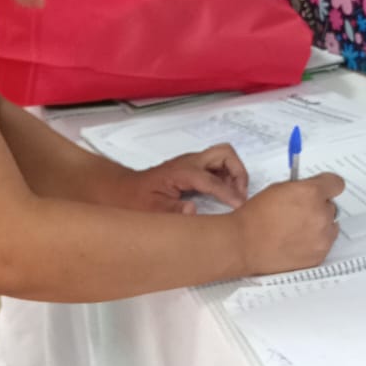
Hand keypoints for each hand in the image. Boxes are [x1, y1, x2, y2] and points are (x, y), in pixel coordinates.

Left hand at [119, 144, 249, 214]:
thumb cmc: (137, 200)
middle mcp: (189, 162)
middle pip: (225, 153)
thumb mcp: (152, 210)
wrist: (125, 190)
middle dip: (238, 172)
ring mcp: (192, 162)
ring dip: (234, 172)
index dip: (228, 193)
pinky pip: (217, 164)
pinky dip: (227, 175)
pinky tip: (224, 193)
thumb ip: (173, 211)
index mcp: (181, 172)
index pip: (212, 179)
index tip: (239, 206)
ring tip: (235, 195)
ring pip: (223, 156)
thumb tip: (193, 210)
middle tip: (240, 195)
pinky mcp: (193, 166)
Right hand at [233, 173, 344, 275]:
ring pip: (331, 226)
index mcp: (311, 193)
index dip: (328, 186)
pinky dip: (314, 243)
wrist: (244, 244)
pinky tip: (295, 242)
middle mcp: (321, 214)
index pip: (336, 184)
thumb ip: (301, 188)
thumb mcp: (278, 189)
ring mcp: (322, 237)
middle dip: (318, 208)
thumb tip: (311, 190)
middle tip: (299, 213)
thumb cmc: (255, 217)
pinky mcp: (319, 255)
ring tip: (296, 230)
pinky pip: (324, 244)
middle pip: (332, 206)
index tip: (325, 189)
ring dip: (319, 226)